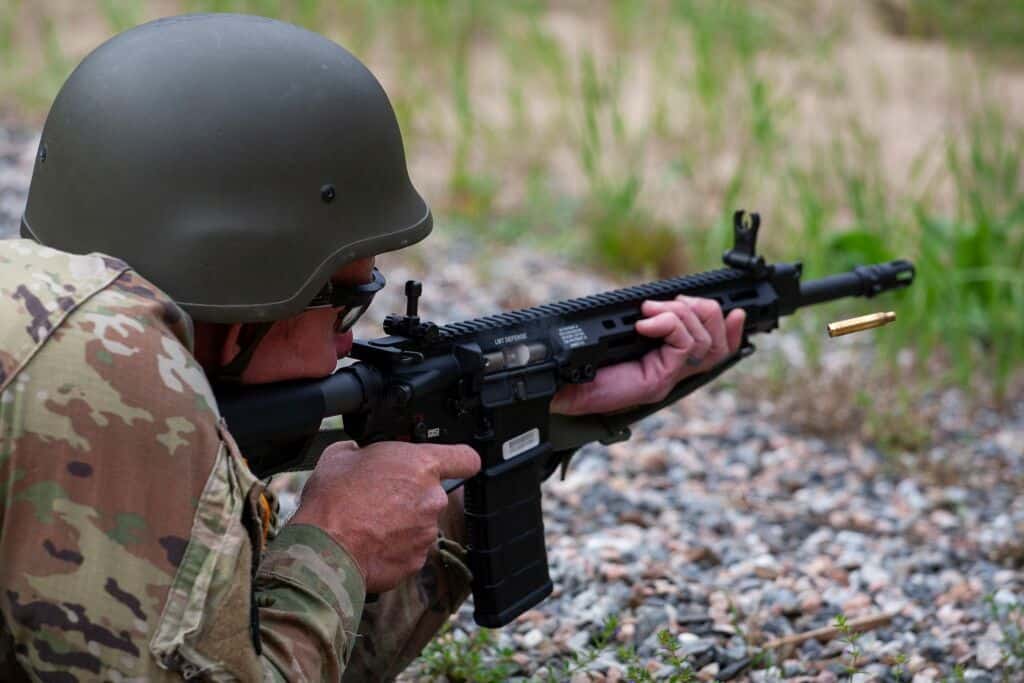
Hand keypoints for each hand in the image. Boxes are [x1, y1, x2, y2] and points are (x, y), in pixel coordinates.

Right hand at [289, 440, 479, 592]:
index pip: (466, 458)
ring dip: (402, 522)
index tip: (454, 464)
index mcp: (422, 465)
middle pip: (433, 493)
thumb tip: (358, 453)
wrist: (325, 548)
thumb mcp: (340, 455)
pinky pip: (410, 548)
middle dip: (412, 495)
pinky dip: (394, 547)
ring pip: (420, 522)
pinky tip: (370, 542)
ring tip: (369, 522)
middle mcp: (432, 498)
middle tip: (380, 497)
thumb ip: (362, 451)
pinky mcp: (416, 560)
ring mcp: (427, 532)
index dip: (459, 461)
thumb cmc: (333, 501)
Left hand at [549, 296, 745, 415]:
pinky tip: (644, 325)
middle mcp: (673, 373)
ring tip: (650, 312)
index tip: (737, 310)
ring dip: (680, 315)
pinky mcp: (658, 380)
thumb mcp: (618, 340)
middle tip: (670, 303)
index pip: (714, 349)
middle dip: (703, 311)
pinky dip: (668, 326)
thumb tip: (652, 305)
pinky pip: (683, 345)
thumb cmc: (582, 368)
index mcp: (667, 364)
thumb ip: (641, 326)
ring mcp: (668, 378)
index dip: (730, 330)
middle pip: (717, 342)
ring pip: (704, 342)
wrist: (562, 390)